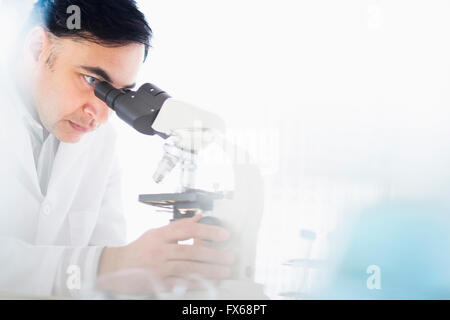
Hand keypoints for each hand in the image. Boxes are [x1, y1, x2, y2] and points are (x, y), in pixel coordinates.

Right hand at [97, 215, 234, 292]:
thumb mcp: (156, 233)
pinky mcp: (158, 283)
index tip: (223, 235)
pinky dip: (196, 284)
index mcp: (160, 235)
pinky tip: (209, 283)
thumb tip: (199, 217)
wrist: (115, 268)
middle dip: (213, 255)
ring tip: (224, 270)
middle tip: (229, 257)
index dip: (207, 232)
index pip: (187, 230)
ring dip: (209, 271)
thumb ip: (178, 226)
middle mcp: (160, 251)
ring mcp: (159, 268)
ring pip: (188, 269)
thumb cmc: (138, 249)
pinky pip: (180, 284)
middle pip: (191, 252)